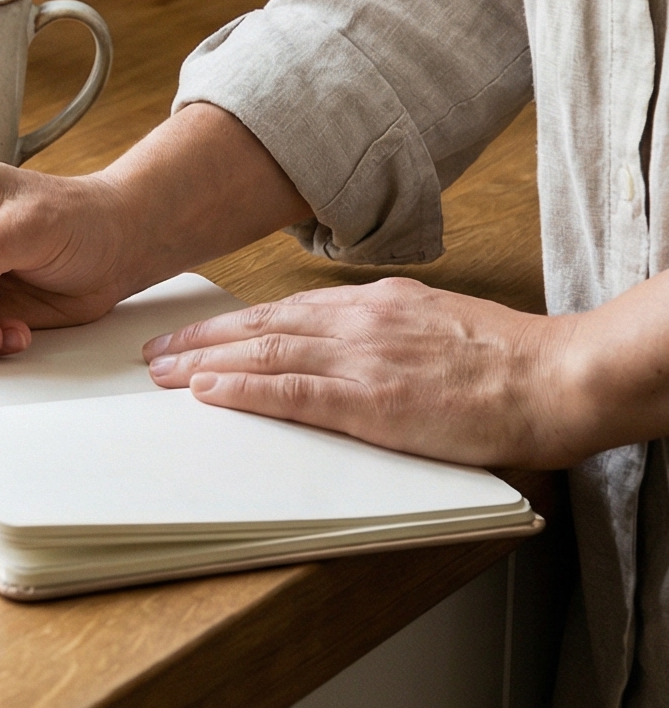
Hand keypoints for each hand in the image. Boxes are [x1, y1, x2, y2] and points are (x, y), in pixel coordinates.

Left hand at [143, 275, 576, 467]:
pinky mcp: (372, 402)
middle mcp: (356, 323)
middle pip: (259, 327)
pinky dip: (244, 391)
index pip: (283, 310)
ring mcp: (361, 360)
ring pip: (263, 354)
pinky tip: (208, 392)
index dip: (231, 323)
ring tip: (161, 374)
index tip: (195, 333)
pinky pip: (293, 393)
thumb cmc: (506, 359)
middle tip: (153, 352)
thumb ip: (384, 328)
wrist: (554, 376)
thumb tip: (348, 339)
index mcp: (372, 305)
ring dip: (204, 363)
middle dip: (200, 340)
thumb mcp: (432, 322)